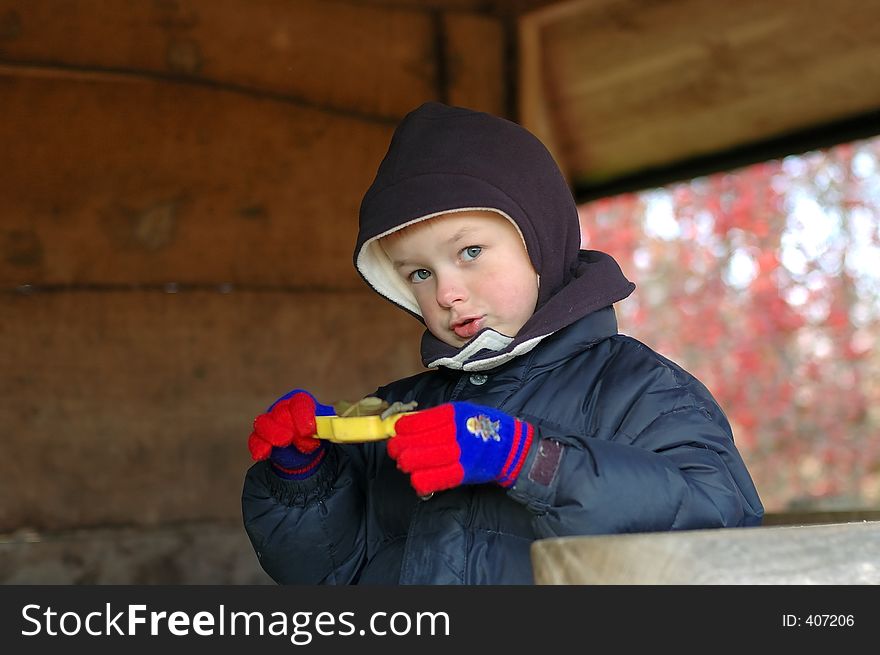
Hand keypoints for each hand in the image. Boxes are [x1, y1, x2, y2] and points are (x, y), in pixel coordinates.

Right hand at [247, 389, 334, 479]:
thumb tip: (337, 425)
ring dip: (272, 433)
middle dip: (288, 426)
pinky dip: (259, 447)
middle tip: (292, 438)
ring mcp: (270, 422)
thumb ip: (330, 426)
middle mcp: (283, 408)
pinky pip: (255, 440)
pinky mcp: (260, 437)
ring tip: (283, 443)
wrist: (305, 454)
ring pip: (264, 423)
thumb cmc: (317, 436)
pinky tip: (262, 454)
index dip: (303, 415)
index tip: (308, 430)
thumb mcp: (327, 430)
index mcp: (302, 402)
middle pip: (281, 412)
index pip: (300, 402)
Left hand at [387, 402, 533, 495]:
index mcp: (452, 415)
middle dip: (399, 447)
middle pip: (414, 442)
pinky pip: (434, 480)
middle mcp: (453, 433)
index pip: (418, 422)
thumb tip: (411, 422)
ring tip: (404, 463)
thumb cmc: (484, 425)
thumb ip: (439, 416)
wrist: (510, 447)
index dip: (402, 428)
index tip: (397, 431)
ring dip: (407, 463)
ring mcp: (457, 455)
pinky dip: (421, 481)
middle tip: (395, 450)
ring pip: (420, 462)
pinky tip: (416, 479)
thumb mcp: (462, 411)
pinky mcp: (461, 473)